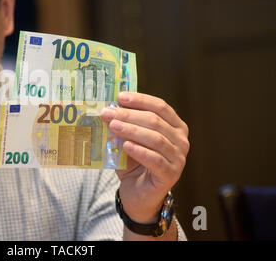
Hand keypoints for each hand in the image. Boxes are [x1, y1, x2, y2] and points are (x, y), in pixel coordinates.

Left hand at [101, 91, 189, 223]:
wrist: (137, 193)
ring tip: (113, 126)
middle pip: (155, 121)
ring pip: (155, 138)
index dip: (140, 100)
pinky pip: (155, 159)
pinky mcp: (171, 174)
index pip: (160, 106)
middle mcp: (180, 140)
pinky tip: (126, 146)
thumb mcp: (127, 139)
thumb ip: (123, 125)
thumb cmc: (133, 163)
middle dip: (129, 115)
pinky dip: (140, 151)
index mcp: (174, 126)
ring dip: (131, 130)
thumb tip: (108, 109)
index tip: (120, 97)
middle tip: (108, 113)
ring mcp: (178, 158)